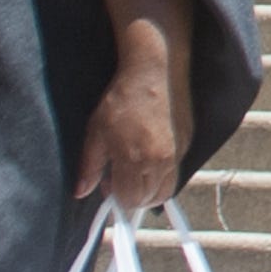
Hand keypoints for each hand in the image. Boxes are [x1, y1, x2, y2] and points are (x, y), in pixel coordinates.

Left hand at [73, 29, 187, 207]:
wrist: (155, 71)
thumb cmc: (121, 100)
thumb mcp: (96, 133)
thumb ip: (90, 167)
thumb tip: (81, 192)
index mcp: (136, 160)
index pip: (130, 200)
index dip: (116, 198)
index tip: (107, 185)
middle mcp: (162, 161)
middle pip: (151, 199)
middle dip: (134, 197)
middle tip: (120, 179)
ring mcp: (178, 152)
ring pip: (167, 189)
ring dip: (151, 189)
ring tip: (136, 172)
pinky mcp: (188, 141)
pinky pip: (175, 170)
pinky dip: (162, 173)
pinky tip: (150, 155)